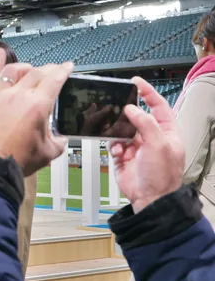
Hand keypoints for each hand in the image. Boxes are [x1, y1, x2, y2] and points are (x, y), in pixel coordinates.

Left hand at [0, 49, 70, 175]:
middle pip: (36, 72)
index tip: (67, 66)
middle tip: (53, 70)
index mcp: (37, 105)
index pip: (55, 79)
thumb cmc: (14, 160)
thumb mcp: (47, 153)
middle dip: (48, 69)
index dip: (64, 70)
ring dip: (25, 67)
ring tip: (30, 69)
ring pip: (14, 71)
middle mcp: (18, 95)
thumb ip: (57, 143)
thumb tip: (60, 140)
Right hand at [108, 77, 184, 212]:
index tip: (136, 82)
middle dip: (126, 113)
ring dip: (118, 131)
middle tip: (118, 108)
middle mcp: (151, 137)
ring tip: (120, 137)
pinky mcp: (123, 155)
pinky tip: (118, 151)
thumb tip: (131, 109)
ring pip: (121, 128)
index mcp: (167, 132)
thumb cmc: (163, 176)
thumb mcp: (159, 145)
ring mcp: (136, 146)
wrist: (149, 198)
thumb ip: (145, 124)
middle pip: (136, 115)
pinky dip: (113, 145)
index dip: (148, 92)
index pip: (158, 105)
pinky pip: (113, 143)